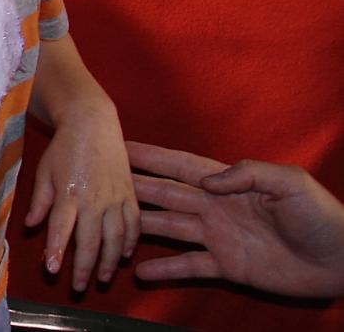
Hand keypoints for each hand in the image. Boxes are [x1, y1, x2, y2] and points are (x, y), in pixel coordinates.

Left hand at [25, 98, 138, 289]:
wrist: (92, 123)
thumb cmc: (64, 148)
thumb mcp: (44, 171)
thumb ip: (40, 201)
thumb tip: (30, 226)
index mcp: (69, 193)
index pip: (61, 229)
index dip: (57, 251)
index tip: (52, 270)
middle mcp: (94, 199)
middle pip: (90, 241)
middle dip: (84, 268)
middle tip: (78, 287)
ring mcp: (115, 198)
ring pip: (115, 239)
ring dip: (109, 262)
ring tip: (102, 279)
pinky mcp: (130, 194)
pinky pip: (134, 225)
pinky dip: (131, 243)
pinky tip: (125, 256)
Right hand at [129, 141, 343, 298]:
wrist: (342, 260)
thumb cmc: (319, 215)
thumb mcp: (289, 182)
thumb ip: (248, 173)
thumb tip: (207, 182)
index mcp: (228, 183)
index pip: (180, 166)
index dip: (151, 156)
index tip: (119, 146)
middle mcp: (215, 207)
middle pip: (166, 195)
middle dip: (134, 187)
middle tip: (98, 182)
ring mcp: (218, 237)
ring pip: (170, 229)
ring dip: (141, 227)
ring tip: (108, 226)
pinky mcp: (227, 266)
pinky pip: (190, 266)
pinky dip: (166, 270)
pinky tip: (142, 272)